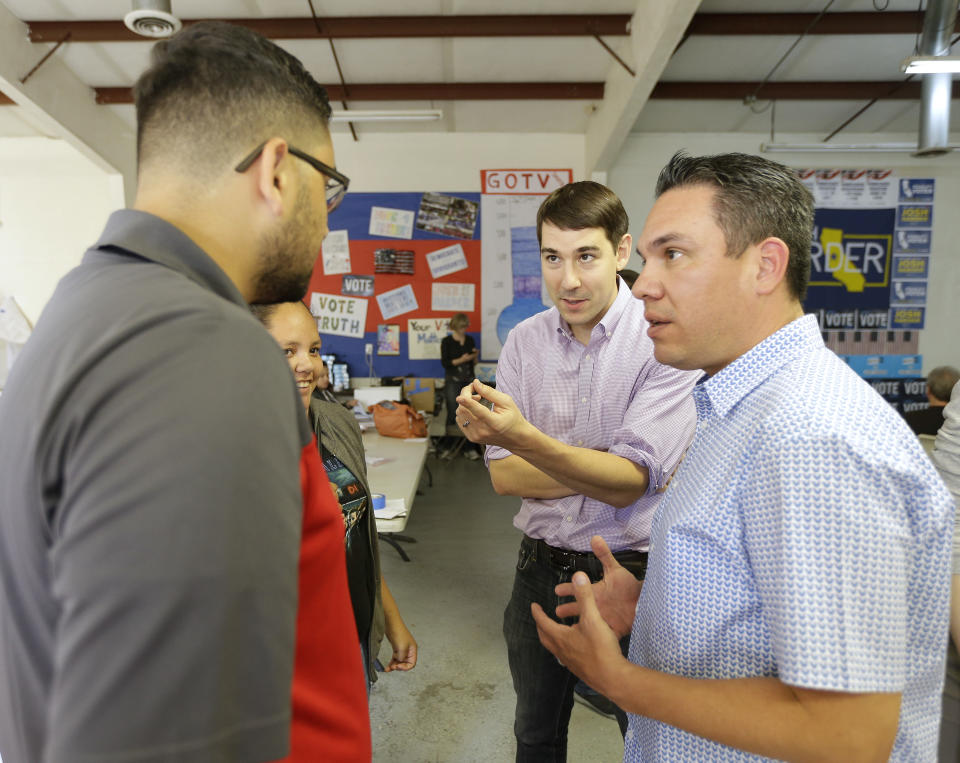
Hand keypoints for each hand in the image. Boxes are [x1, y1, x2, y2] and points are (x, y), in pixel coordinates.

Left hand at [383, 623, 417, 671]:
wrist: (391, 624)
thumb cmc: (398, 632)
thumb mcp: (402, 647)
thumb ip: (402, 657)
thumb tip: (399, 662)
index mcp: (412, 650)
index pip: (412, 663)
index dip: (405, 667)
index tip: (398, 667)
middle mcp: (408, 650)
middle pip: (405, 663)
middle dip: (399, 667)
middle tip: (393, 667)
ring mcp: (402, 649)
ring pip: (399, 662)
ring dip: (394, 666)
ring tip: (388, 669)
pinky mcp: (396, 648)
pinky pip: (395, 658)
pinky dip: (391, 663)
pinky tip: (387, 667)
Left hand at [455, 380, 529, 448]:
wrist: (515, 437)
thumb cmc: (513, 417)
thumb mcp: (506, 401)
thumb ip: (489, 392)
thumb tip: (475, 383)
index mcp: (494, 423)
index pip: (478, 412)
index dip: (468, 403)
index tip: (460, 397)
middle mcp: (483, 431)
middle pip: (464, 410)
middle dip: (466, 395)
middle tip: (476, 391)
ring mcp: (476, 436)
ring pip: (460, 414)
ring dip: (464, 403)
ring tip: (477, 400)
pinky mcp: (471, 437)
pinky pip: (460, 420)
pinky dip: (464, 411)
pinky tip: (474, 410)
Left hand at [532, 567, 628, 695]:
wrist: (613, 678)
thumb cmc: (601, 648)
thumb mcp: (593, 618)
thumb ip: (585, 597)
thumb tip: (578, 576)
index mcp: (561, 637)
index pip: (543, 622)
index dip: (537, 613)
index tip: (533, 605)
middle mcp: (561, 650)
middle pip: (545, 637)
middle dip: (541, 626)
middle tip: (541, 618)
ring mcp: (570, 662)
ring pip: (555, 648)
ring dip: (552, 637)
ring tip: (557, 630)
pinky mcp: (579, 670)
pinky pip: (565, 656)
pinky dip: (564, 647)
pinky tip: (575, 646)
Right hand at [553, 536, 642, 638]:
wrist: (645, 602)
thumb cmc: (629, 585)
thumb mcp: (615, 569)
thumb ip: (604, 555)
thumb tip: (595, 537)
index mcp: (594, 592)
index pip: (577, 590)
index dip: (567, 589)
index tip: (556, 590)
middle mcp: (595, 605)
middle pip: (578, 608)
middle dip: (567, 610)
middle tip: (556, 612)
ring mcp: (602, 618)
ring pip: (586, 622)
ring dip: (577, 625)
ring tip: (567, 630)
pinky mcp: (610, 629)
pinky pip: (600, 635)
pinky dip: (593, 638)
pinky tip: (586, 642)